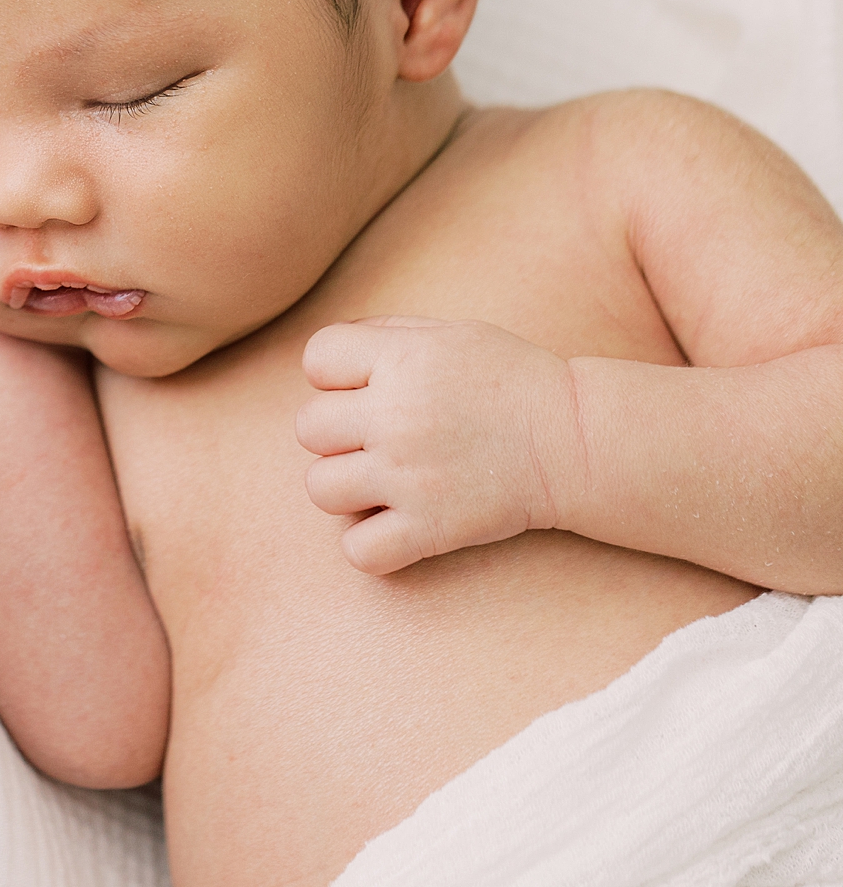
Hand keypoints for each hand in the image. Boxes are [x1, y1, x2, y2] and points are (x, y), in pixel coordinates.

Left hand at [295, 316, 587, 574]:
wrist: (578, 442)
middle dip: (337, 433)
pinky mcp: (430, 529)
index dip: (335, 374)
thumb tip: (323, 356)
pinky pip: (358, 551)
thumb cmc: (511, 382)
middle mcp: (398, 415)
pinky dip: (370, 546)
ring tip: (384, 482)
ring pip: (319, 488)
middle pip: (308, 427)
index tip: (369, 387)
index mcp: (404, 359)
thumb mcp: (451, 335)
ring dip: (345, 488)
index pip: (317, 357)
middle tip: (378, 439)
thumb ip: (386, 335)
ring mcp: (410, 476)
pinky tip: (395, 526)